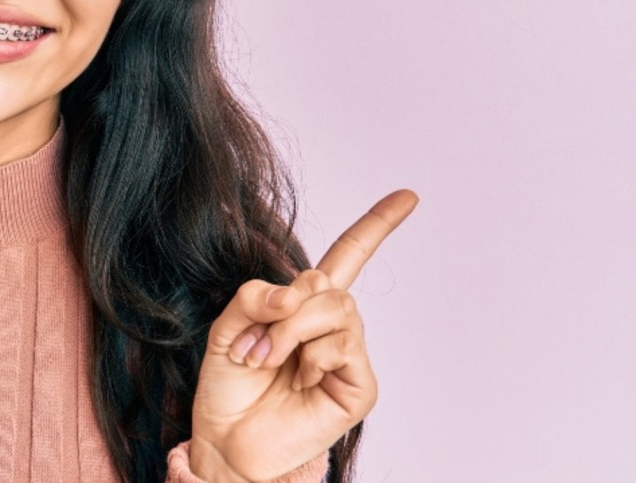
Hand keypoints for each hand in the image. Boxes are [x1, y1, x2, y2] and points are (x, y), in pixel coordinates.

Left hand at [189, 190, 417, 481]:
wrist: (227, 440)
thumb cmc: (229, 386)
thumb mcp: (227, 327)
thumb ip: (256, 297)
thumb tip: (297, 294)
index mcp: (303, 306)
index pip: (347, 257)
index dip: (376, 226)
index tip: (408, 196)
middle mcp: (333, 327)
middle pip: (328, 284)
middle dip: (284, 309)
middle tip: (256, 346)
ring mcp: (349, 356)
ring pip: (336, 309)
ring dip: (290, 333)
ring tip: (268, 361)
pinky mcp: (359, 386)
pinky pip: (341, 347)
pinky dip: (310, 359)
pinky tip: (299, 381)